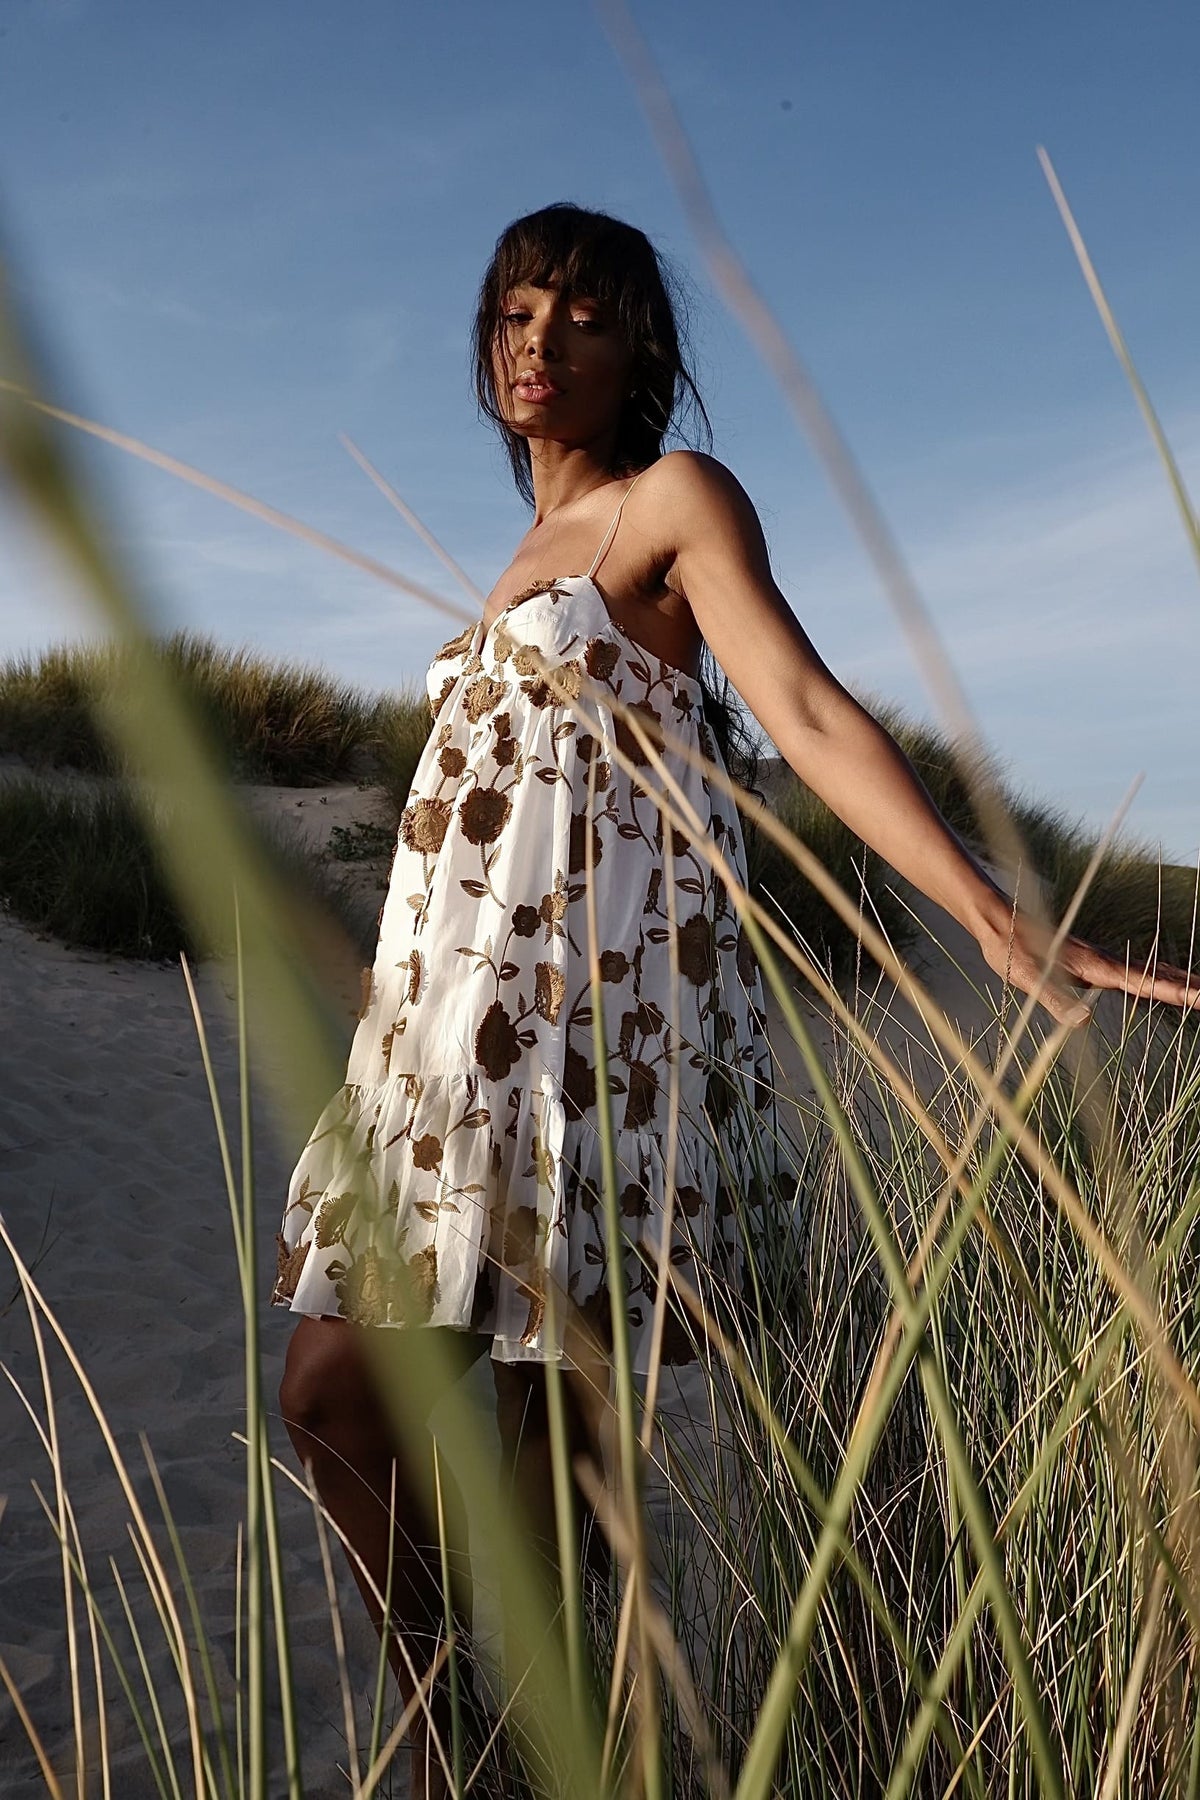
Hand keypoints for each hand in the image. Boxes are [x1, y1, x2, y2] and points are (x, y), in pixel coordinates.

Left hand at [977, 915, 1199, 1026]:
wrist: (997, 920)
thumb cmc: (1009, 949)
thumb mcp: (1027, 978)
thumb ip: (1055, 999)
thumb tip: (1083, 1023)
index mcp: (1094, 967)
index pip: (1144, 982)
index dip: (1174, 992)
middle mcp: (1102, 962)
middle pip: (1155, 974)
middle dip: (1188, 987)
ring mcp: (1097, 961)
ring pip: (1146, 971)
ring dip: (1176, 981)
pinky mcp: (1088, 963)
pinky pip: (1131, 972)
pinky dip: (1155, 978)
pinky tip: (1158, 983)